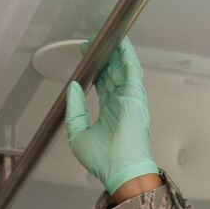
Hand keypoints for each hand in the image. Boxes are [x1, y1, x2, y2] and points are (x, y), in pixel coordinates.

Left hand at [62, 37, 157, 195]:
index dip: (95, 69)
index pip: (103, 84)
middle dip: (103, 56)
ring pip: (123, 68)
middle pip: (113, 73)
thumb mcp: (77, 134)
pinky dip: (127, 55)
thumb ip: (74, 110)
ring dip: (115, 52)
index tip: (86, 57)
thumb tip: (74, 87)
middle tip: (92, 43)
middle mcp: (121, 104)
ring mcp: (130, 99)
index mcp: (111, 113)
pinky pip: (132, 69)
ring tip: (105, 38)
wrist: (120, 171)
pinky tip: (121, 42)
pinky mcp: (135, 95)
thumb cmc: (104, 161)